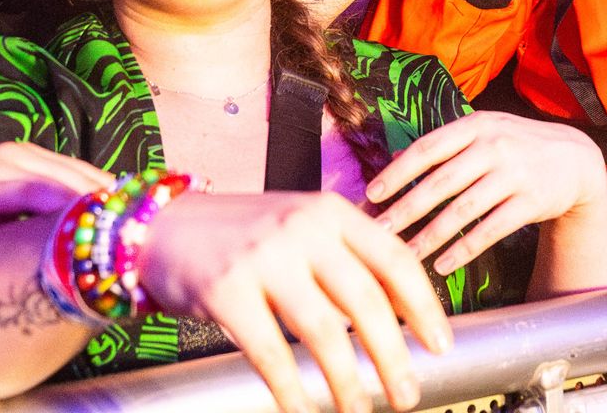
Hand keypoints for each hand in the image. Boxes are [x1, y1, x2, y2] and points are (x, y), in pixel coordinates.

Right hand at [139, 192, 448, 412]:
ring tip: (362, 409)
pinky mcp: (226, 291)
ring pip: (323, 332)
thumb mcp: (306, 229)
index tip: (440, 346)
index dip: (424, 307)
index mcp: (333, 212)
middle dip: (393, 356)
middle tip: (409, 394)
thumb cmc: (248, 235)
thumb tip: (405, 314)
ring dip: (348, 381)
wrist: (166, 227)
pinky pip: (270, 353)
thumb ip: (350, 260)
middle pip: (366, 301)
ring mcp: (265, 259)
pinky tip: (303, 410)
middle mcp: (304, 230)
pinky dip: (292, 390)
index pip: (394, 260)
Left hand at [366, 112, 606, 271]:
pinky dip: (464, 249)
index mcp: (477, 125)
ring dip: (430, 236)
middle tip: (378, 232)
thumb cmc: (517, 146)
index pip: (429, 147)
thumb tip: (393, 160)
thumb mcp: (485, 132)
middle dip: (405, 210)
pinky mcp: (532, 201)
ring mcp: (516, 173)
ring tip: (404, 256)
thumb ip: (445, 145)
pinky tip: (442, 264)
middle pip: (441, 182)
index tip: (372, 194)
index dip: (398, 172)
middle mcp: (496, 145)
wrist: (575, 159)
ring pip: (464, 209)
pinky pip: (491, 230)